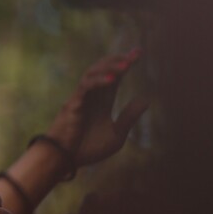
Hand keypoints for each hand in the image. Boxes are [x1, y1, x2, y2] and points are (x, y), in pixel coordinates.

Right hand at [47, 49, 148, 166]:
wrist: (66, 161)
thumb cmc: (88, 149)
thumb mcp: (116, 135)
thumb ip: (129, 117)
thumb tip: (146, 99)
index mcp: (102, 102)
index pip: (115, 77)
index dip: (125, 64)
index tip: (139, 52)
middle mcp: (92, 96)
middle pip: (103, 69)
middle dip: (118, 59)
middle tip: (134, 54)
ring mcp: (81, 98)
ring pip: (93, 73)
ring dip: (110, 67)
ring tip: (127, 64)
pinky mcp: (73, 104)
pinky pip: (86, 87)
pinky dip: (99, 81)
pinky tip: (112, 79)